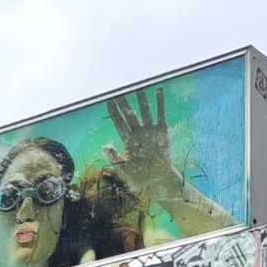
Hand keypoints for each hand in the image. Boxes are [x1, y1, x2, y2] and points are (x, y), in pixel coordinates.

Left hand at [103, 88, 184, 207]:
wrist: (159, 181)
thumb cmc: (140, 178)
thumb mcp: (124, 169)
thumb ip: (114, 157)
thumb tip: (105, 146)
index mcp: (128, 141)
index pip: (119, 123)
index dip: (114, 112)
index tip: (108, 100)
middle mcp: (138, 133)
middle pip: (130, 114)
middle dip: (124, 102)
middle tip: (119, 88)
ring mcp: (150, 131)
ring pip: (144, 111)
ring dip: (141, 98)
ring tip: (138, 84)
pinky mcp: (162, 131)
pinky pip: (160, 114)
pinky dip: (160, 103)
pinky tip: (158, 91)